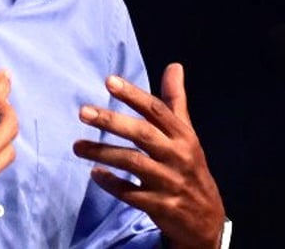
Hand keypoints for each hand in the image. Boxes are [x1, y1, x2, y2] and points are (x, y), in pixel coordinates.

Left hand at [72, 63, 224, 248]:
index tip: (109, 81)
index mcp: (183, 136)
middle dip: (112, 121)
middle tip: (83, 112)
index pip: (156, 110)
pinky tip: (94, 174)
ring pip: (132, 163)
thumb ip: (175, 100)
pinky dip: (111, 184)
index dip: (133, 94)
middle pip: (142, 134)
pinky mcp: (160, 206)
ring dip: (102, 153)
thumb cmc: (190, 167)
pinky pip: (131, 194)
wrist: (207, 219)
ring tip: (77, 146)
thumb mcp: (187, 133)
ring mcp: (169, 182)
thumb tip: (174, 66)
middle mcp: (177, 156)